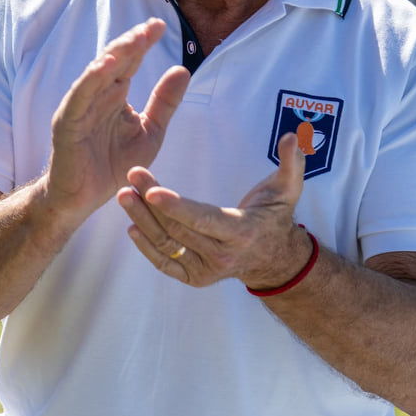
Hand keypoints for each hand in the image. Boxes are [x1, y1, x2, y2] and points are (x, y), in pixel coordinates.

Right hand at [43, 19, 189, 227]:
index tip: (161, 25)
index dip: (143, 43)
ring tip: (134, 39)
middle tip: (151, 27)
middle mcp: (96, 95)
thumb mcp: (149, 133)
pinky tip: (105, 66)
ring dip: (114, 55)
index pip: (130, 62)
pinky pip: (79, 98)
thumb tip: (183, 69)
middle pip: (114, 61)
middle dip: (132, 42)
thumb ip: (164, 103)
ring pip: (96, 73)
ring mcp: (80, 107)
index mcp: (115, 95)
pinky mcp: (67, 123)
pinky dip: (90, 80)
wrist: (83, 200)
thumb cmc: (114, 166)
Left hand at [117, 133, 311, 289]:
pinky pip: (165, 263)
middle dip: (150, 203)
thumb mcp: (289, 189)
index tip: (151, 190)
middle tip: (131, 177)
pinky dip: (146, 247)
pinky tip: (132, 225)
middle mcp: (222, 256)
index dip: (176, 206)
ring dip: (142, 220)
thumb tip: (290, 137)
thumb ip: (291, 162)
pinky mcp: (195, 277)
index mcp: (241, 232)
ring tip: (125, 195)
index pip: (204, 219)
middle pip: (178, 229)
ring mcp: (206, 271)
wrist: (273, 259)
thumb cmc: (275, 216)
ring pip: (167, 245)